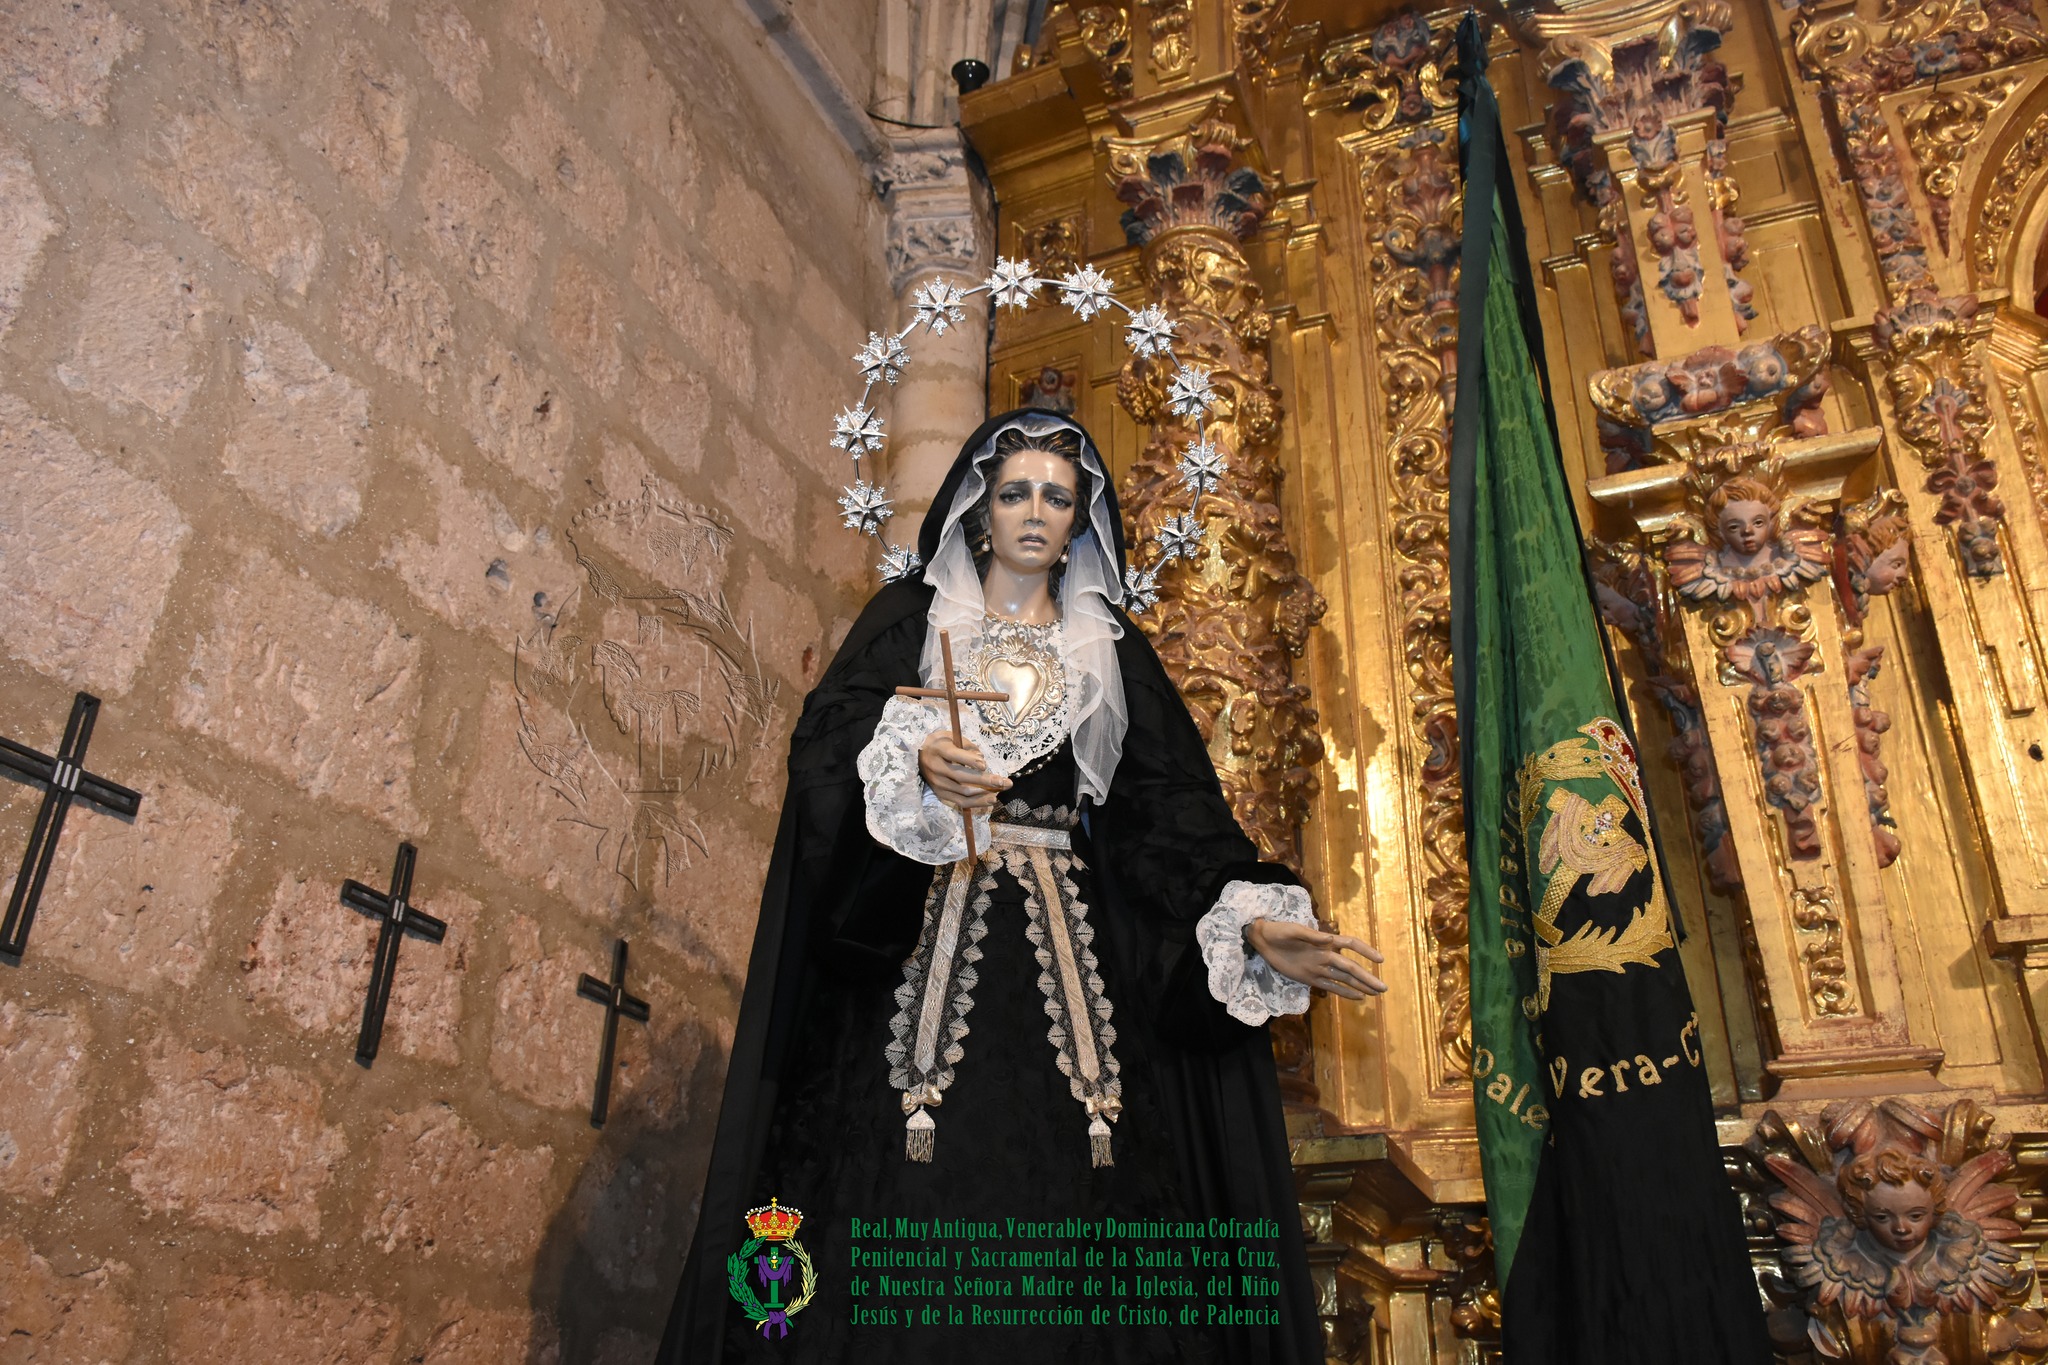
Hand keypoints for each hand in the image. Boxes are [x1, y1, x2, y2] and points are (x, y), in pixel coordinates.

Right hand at [918, 730, 1010, 810]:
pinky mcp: (940, 794)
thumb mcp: (951, 736)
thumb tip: (981, 760)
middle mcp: (936, 767)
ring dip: (985, 793)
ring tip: (1001, 791)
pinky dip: (977, 802)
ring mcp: (937, 783)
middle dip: (986, 780)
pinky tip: (989, 799)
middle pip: (962, 777)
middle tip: (1005, 782)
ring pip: (963, 792)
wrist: (918, 756)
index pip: (954, 755)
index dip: (969, 761)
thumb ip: (967, 746)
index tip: (984, 764)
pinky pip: (960, 802)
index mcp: (938, 749)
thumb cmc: (940, 744)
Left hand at [1244, 920, 1385, 1000]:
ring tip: (1375, 994)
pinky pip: (1330, 987)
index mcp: (1325, 942)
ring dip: (1360, 986)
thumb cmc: (1280, 931)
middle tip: (1383, 988)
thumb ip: (1312, 936)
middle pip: (1351, 968)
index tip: (1380, 960)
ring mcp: (1319, 968)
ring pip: (1344, 979)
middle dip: (1367, 977)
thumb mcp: (1294, 930)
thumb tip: (1332, 939)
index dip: (1366, 951)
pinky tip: (1357, 998)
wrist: (1263, 940)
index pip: (1351, 945)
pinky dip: (1344, 993)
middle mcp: (1326, 956)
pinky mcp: (1309, 978)